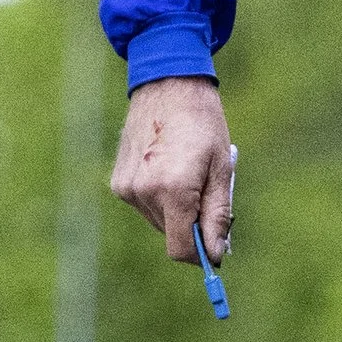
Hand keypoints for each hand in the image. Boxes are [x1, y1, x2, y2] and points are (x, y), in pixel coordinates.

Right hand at [112, 75, 235, 261]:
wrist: (168, 86)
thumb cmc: (203, 125)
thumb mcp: (222, 168)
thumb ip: (218, 215)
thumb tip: (216, 255)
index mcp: (173, 189)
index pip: (181, 248)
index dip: (200, 254)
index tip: (215, 249)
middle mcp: (144, 192)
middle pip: (172, 235)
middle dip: (193, 225)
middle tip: (208, 193)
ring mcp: (127, 188)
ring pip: (159, 221)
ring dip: (177, 210)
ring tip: (187, 174)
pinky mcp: (119, 182)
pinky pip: (145, 205)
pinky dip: (160, 197)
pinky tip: (168, 168)